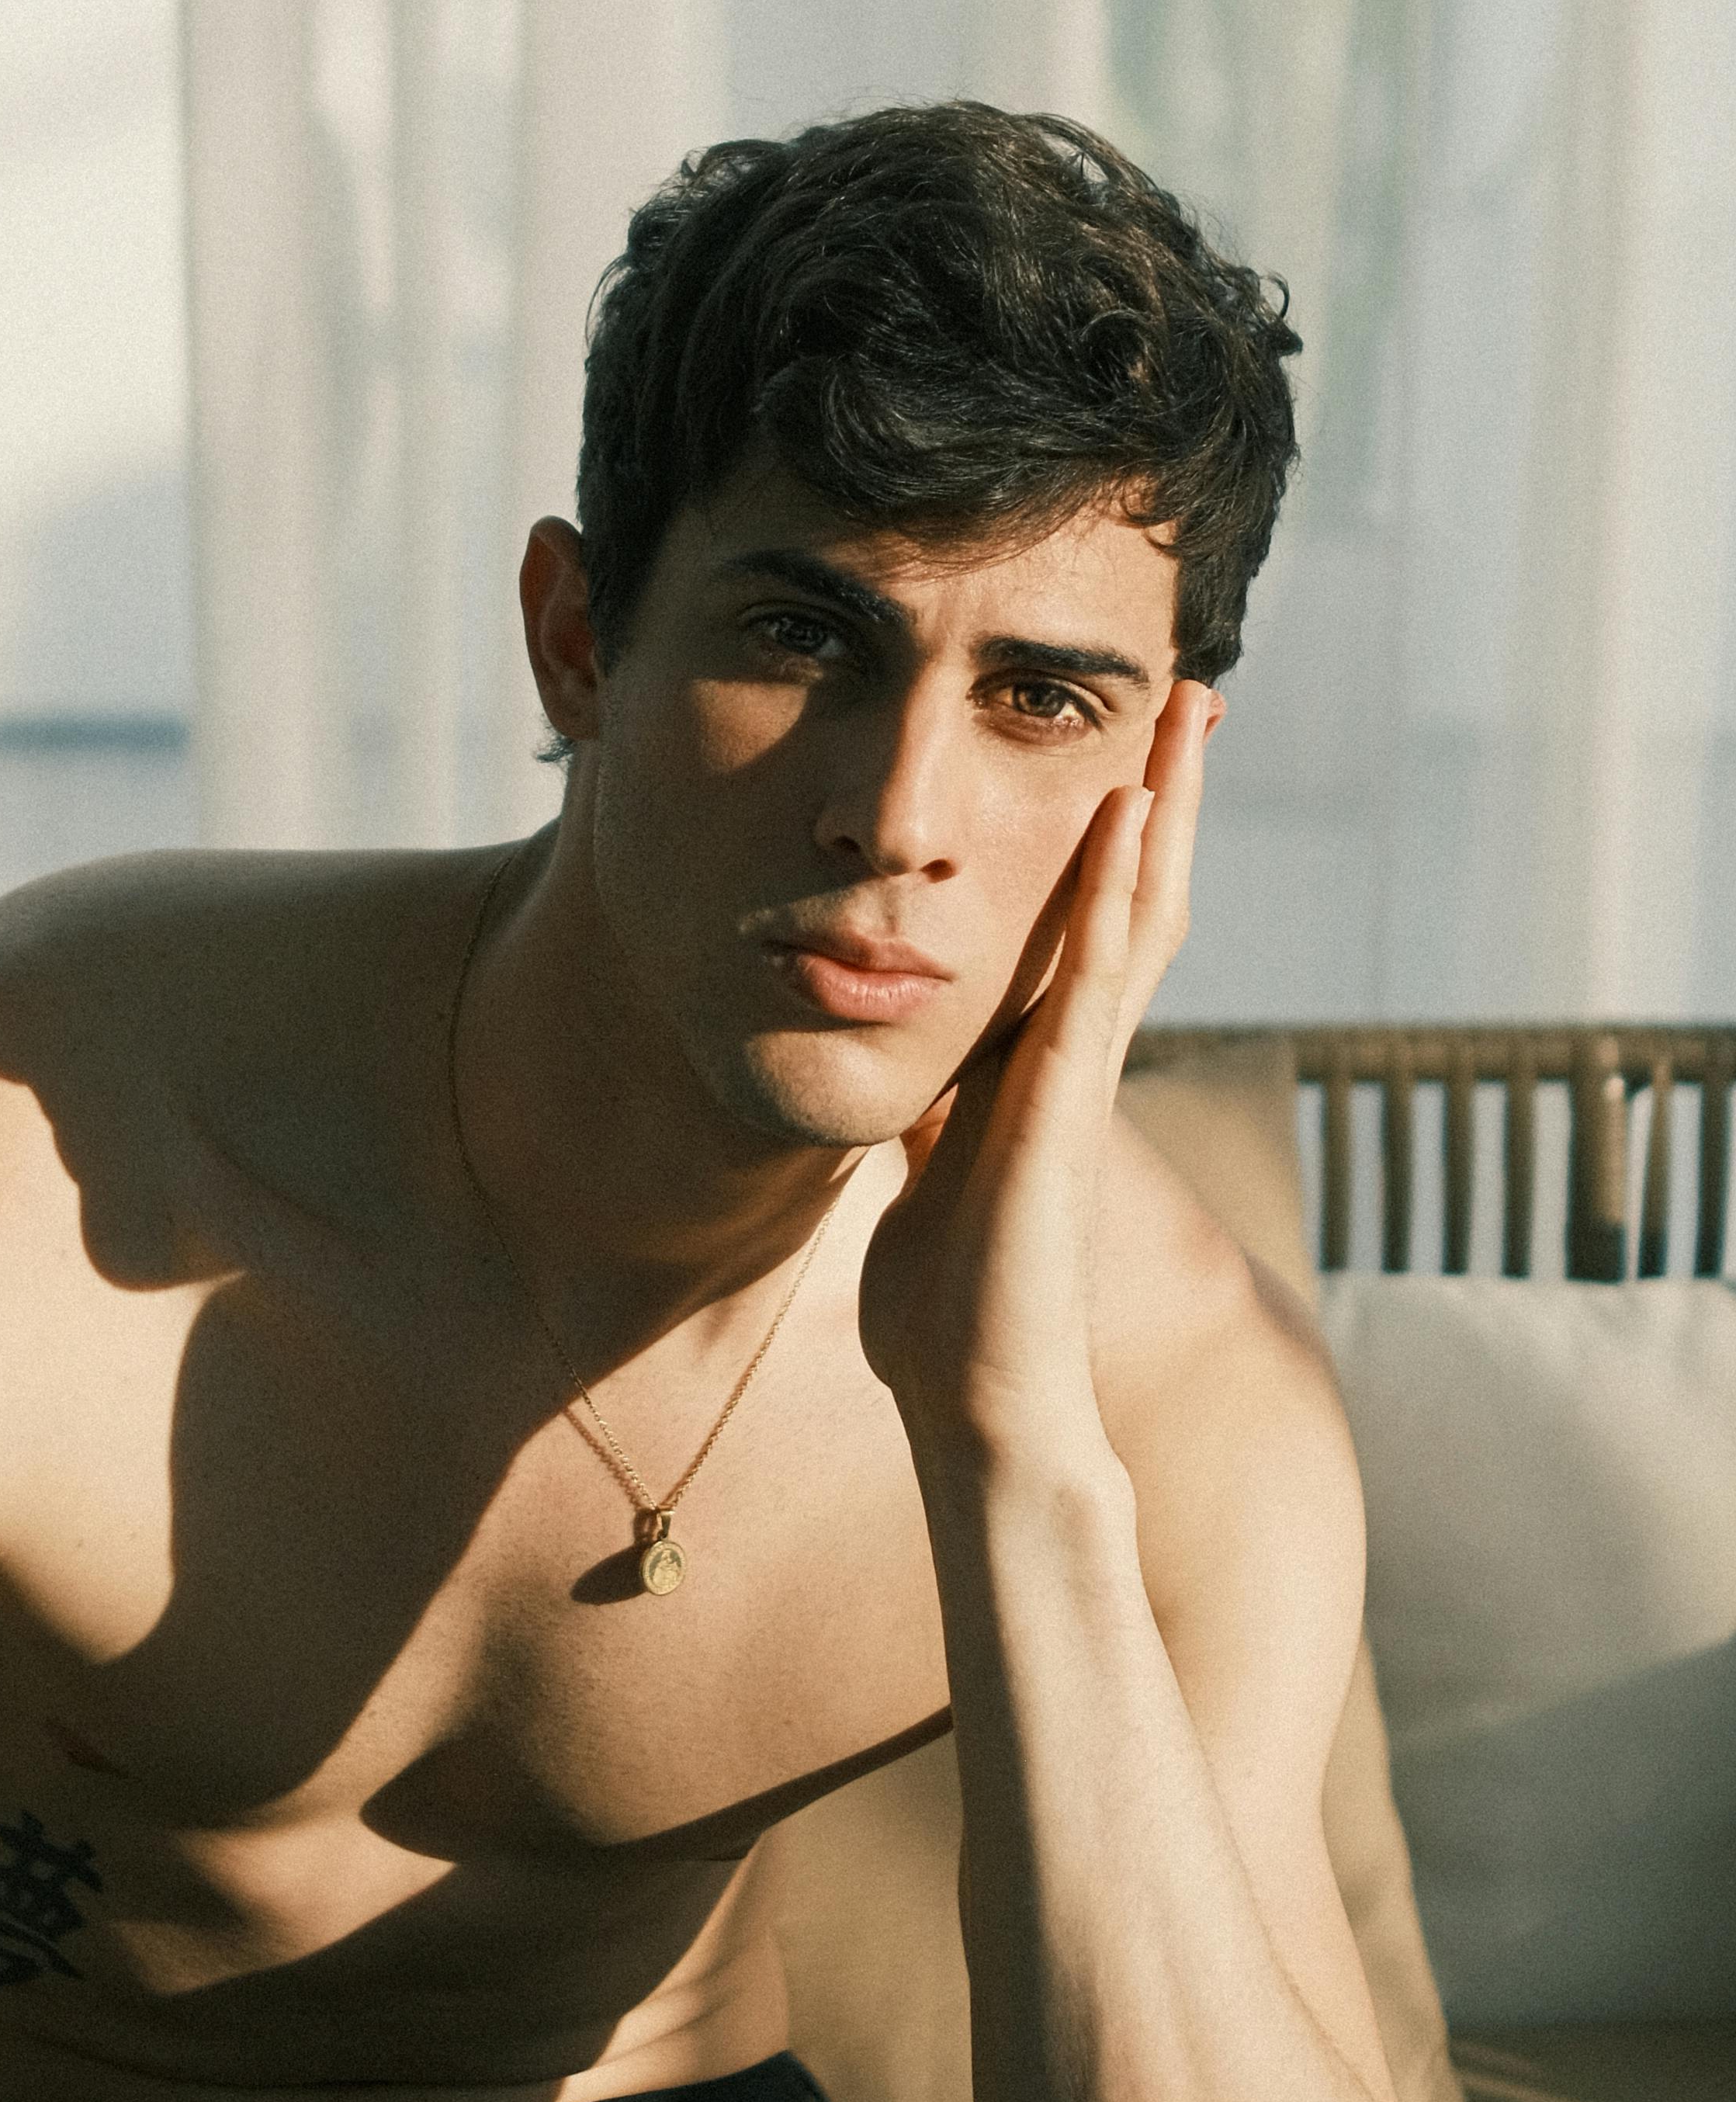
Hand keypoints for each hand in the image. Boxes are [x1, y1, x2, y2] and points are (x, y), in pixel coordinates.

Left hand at [857, 678, 1217, 1463]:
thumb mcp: (926, 1177)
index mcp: (1036, 1074)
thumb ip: (933, 1115)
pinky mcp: (1062, 1109)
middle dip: (1161, 801)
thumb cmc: (949, 1312)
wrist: (976, 1402)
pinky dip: (1110, 893)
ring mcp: (1076, 1082)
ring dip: (1160, 813)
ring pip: (1136, 919)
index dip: (1110, 848)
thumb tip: (912, 1074)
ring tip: (1183, 715)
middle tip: (1189, 699)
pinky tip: (1123, 814)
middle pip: (1135, 903)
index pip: (1085, 935)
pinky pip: (1095, 979)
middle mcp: (1072, 1064)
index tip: (1122, 757)